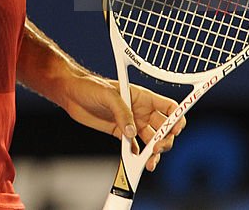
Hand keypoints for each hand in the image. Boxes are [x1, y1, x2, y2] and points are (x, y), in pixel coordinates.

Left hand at [59, 74, 184, 171]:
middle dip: (165, 140)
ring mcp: (131, 123)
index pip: (168, 107)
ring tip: (149, 162)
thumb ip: (122, 113)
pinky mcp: (120, 133)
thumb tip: (132, 132)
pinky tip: (137, 162)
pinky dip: (139, 156)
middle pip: (164, 128)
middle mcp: (141, 111)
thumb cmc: (90, 86)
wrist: (71, 93)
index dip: (176, 118)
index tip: (175, 130)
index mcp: (143, 97)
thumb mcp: (108, 95)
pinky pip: (135, 147)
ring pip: (151, 141)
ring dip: (154, 152)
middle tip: (156, 149)